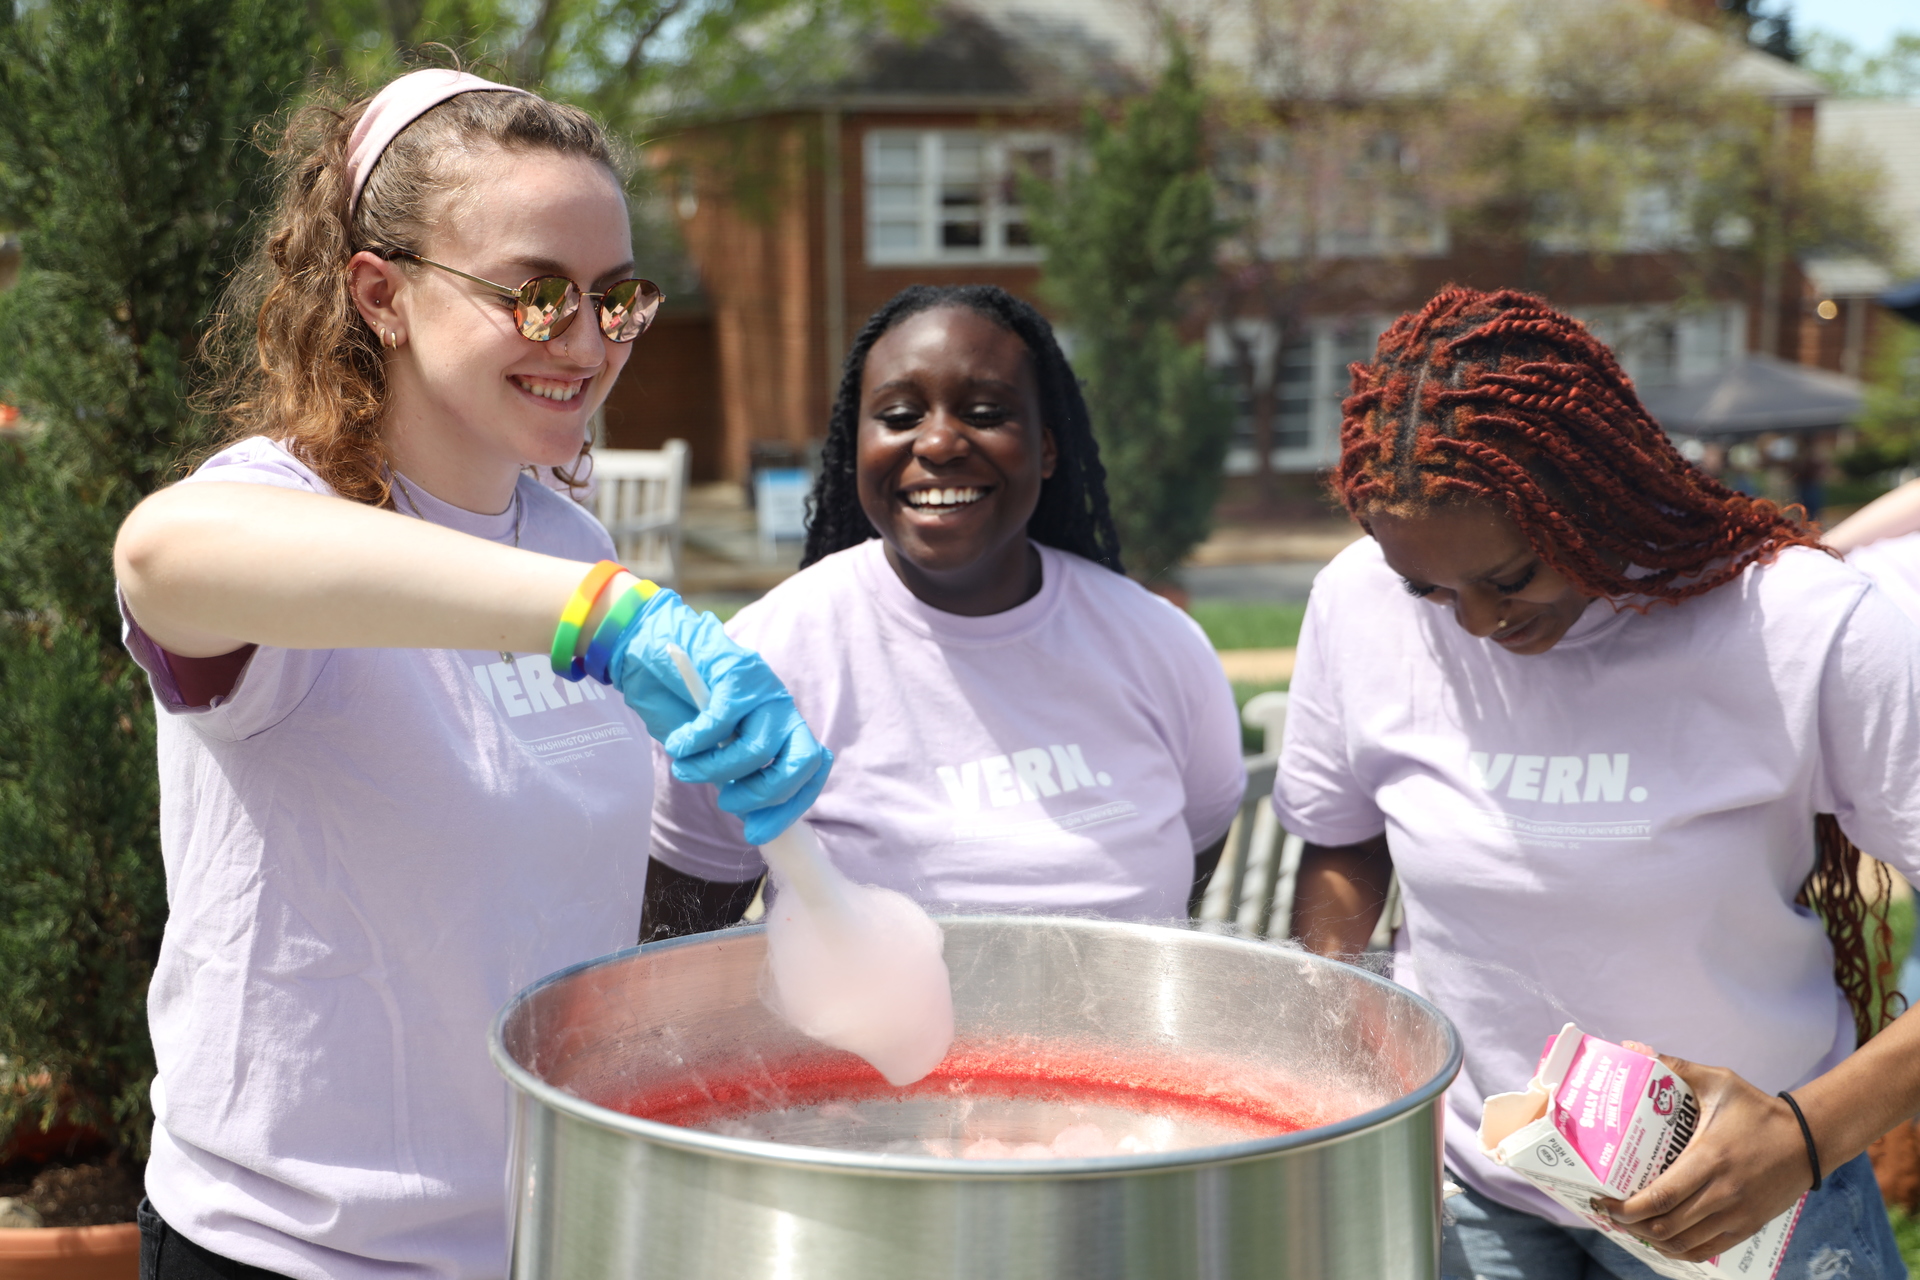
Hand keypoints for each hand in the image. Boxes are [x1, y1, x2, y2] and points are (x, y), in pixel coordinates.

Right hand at [607, 588, 831, 842]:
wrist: (649, 646)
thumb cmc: (680, 703)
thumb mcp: (713, 747)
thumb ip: (733, 772)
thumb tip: (749, 814)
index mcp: (782, 726)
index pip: (811, 770)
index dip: (790, 807)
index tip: (757, 832)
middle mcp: (781, 707)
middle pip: (800, 762)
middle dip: (764, 794)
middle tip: (726, 802)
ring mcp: (762, 688)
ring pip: (759, 748)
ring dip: (716, 769)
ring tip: (686, 768)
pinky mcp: (735, 671)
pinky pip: (723, 721)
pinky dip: (698, 741)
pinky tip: (679, 744)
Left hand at [1594, 1056, 1813, 1262]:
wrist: (1810, 1139)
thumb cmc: (1758, 1109)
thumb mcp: (1718, 1082)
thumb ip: (1675, 1066)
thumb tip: (1633, 1048)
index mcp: (1709, 1158)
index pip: (1661, 1197)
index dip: (1627, 1208)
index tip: (1602, 1201)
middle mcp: (1722, 1193)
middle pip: (1666, 1225)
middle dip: (1629, 1224)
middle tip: (1607, 1212)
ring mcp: (1737, 1215)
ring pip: (1683, 1243)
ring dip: (1650, 1239)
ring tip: (1629, 1225)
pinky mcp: (1748, 1226)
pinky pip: (1706, 1250)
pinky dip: (1678, 1250)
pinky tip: (1661, 1239)